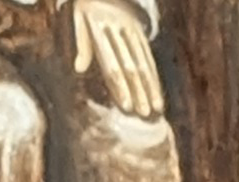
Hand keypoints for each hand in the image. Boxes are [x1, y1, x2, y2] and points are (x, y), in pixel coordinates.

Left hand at [67, 0, 166, 118]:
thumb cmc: (88, 6)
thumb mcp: (79, 18)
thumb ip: (82, 44)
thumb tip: (79, 69)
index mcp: (102, 30)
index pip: (112, 64)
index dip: (120, 85)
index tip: (127, 105)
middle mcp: (121, 31)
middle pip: (131, 67)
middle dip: (139, 92)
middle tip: (144, 114)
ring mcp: (133, 31)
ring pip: (144, 62)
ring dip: (151, 87)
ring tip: (157, 108)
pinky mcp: (141, 31)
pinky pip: (149, 55)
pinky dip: (155, 74)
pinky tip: (159, 90)